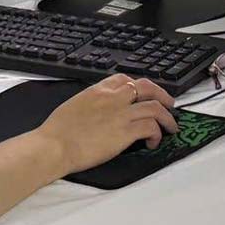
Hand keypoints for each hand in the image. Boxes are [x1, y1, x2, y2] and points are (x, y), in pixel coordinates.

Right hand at [37, 74, 177, 173]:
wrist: (54, 145)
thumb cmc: (57, 131)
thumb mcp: (74, 105)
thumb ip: (91, 104)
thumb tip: (99, 112)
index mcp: (98, 90)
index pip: (125, 79)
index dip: (139, 86)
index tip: (144, 94)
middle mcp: (112, 98)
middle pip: (146, 87)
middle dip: (162, 94)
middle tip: (169, 104)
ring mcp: (120, 114)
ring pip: (155, 107)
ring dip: (167, 117)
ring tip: (171, 127)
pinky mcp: (125, 132)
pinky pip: (151, 127)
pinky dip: (157, 134)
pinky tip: (152, 143)